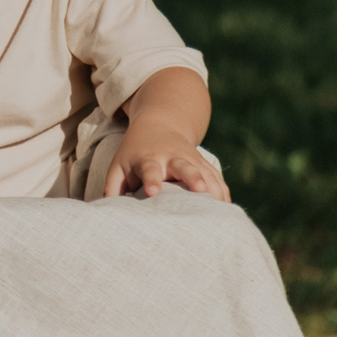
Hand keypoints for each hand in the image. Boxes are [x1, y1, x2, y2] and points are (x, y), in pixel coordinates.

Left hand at [105, 122, 229, 201]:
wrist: (160, 123)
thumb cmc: (135, 153)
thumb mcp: (119, 164)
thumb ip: (113, 187)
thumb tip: (109, 212)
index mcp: (149, 158)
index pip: (150, 169)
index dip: (151, 180)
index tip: (152, 192)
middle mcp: (173, 157)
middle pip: (185, 167)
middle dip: (192, 177)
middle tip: (199, 189)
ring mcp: (192, 159)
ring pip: (206, 173)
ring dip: (215, 188)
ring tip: (222, 208)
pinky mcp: (205, 164)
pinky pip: (216, 179)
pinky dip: (223, 193)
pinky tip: (228, 211)